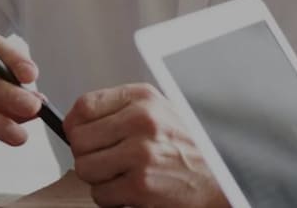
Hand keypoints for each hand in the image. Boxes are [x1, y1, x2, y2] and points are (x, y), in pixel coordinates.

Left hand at [64, 83, 226, 207]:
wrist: (221, 179)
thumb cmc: (189, 147)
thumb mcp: (160, 112)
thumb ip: (121, 111)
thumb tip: (77, 121)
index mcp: (143, 99)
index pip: (84, 106)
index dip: (74, 125)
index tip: (78, 135)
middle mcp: (142, 122)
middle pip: (79, 140)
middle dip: (87, 155)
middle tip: (105, 161)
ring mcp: (141, 154)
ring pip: (85, 168)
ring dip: (98, 179)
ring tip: (120, 176)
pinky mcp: (141, 185)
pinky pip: (101, 194)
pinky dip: (111, 199)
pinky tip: (130, 191)